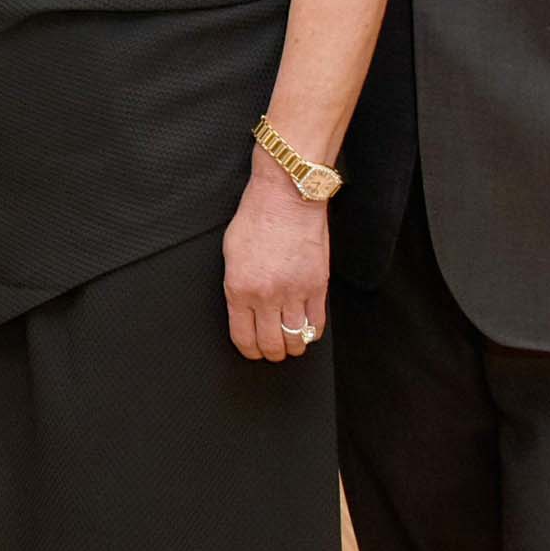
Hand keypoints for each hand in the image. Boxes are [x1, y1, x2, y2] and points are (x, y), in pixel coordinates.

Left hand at [222, 165, 329, 362]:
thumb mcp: (231, 254)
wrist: (286, 197)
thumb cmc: (256, 218)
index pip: (244, 337)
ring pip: (296, 340)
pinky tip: (305, 328)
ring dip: (292, 346)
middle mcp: (267, 295)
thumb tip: (243, 311)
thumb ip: (236, 286)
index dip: (249, 351)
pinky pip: (316, 324)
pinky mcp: (318, 286)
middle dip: (271, 353)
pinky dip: (311, 333)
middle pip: (271, 344)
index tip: (252, 351)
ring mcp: (295, 292)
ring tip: (289, 342)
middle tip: (272, 350)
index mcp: (239, 288)